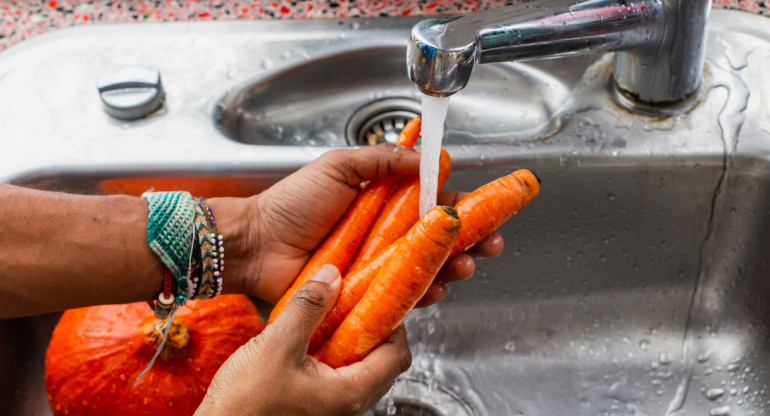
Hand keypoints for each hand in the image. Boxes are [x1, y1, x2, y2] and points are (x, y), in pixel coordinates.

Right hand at [195, 265, 410, 415]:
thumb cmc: (244, 405)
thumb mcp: (277, 345)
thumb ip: (308, 308)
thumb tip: (332, 276)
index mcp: (351, 393)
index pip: (398, 355)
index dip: (393, 323)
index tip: (377, 299)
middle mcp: (348, 406)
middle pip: (381, 362)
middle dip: (369, 329)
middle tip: (352, 302)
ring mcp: (331, 410)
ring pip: (356, 369)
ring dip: (346, 341)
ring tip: (327, 316)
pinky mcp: (313, 409)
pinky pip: (335, 378)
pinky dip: (329, 355)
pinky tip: (306, 339)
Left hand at [213, 144, 503, 303]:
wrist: (257, 244)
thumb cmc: (291, 204)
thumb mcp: (339, 166)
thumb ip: (382, 158)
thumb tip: (425, 156)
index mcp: (383, 201)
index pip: (432, 203)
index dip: (461, 207)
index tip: (487, 209)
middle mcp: (384, 234)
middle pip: (438, 239)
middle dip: (470, 242)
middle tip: (490, 244)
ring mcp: (377, 266)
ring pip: (426, 269)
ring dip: (453, 269)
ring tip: (465, 266)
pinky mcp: (366, 293)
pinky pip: (402, 297)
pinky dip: (423, 295)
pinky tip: (436, 290)